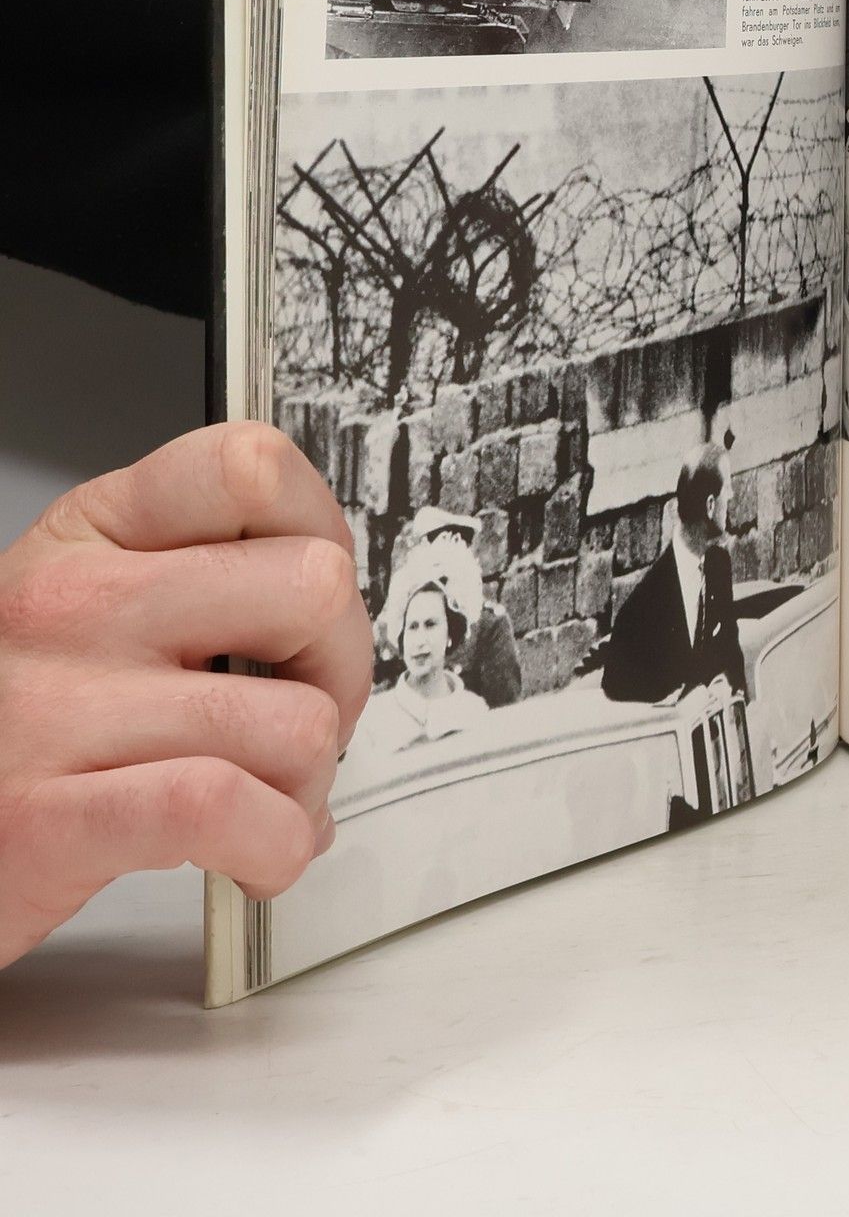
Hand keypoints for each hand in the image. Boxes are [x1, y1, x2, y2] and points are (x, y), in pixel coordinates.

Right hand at [0, 423, 372, 968]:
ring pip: (296, 720)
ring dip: (309, 782)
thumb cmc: (10, 721)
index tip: (313, 599)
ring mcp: (57, 709)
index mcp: (91, 535)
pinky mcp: (47, 821)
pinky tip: (254, 855)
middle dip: (343, 669)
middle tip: (307, 713)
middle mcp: (73, 604)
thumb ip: (203, 588)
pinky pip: (222, 807)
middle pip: (315, 587)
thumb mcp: (85, 611)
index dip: (322, 529)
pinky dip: (273, 845)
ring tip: (269, 798)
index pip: (251, 466)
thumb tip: (337, 621)